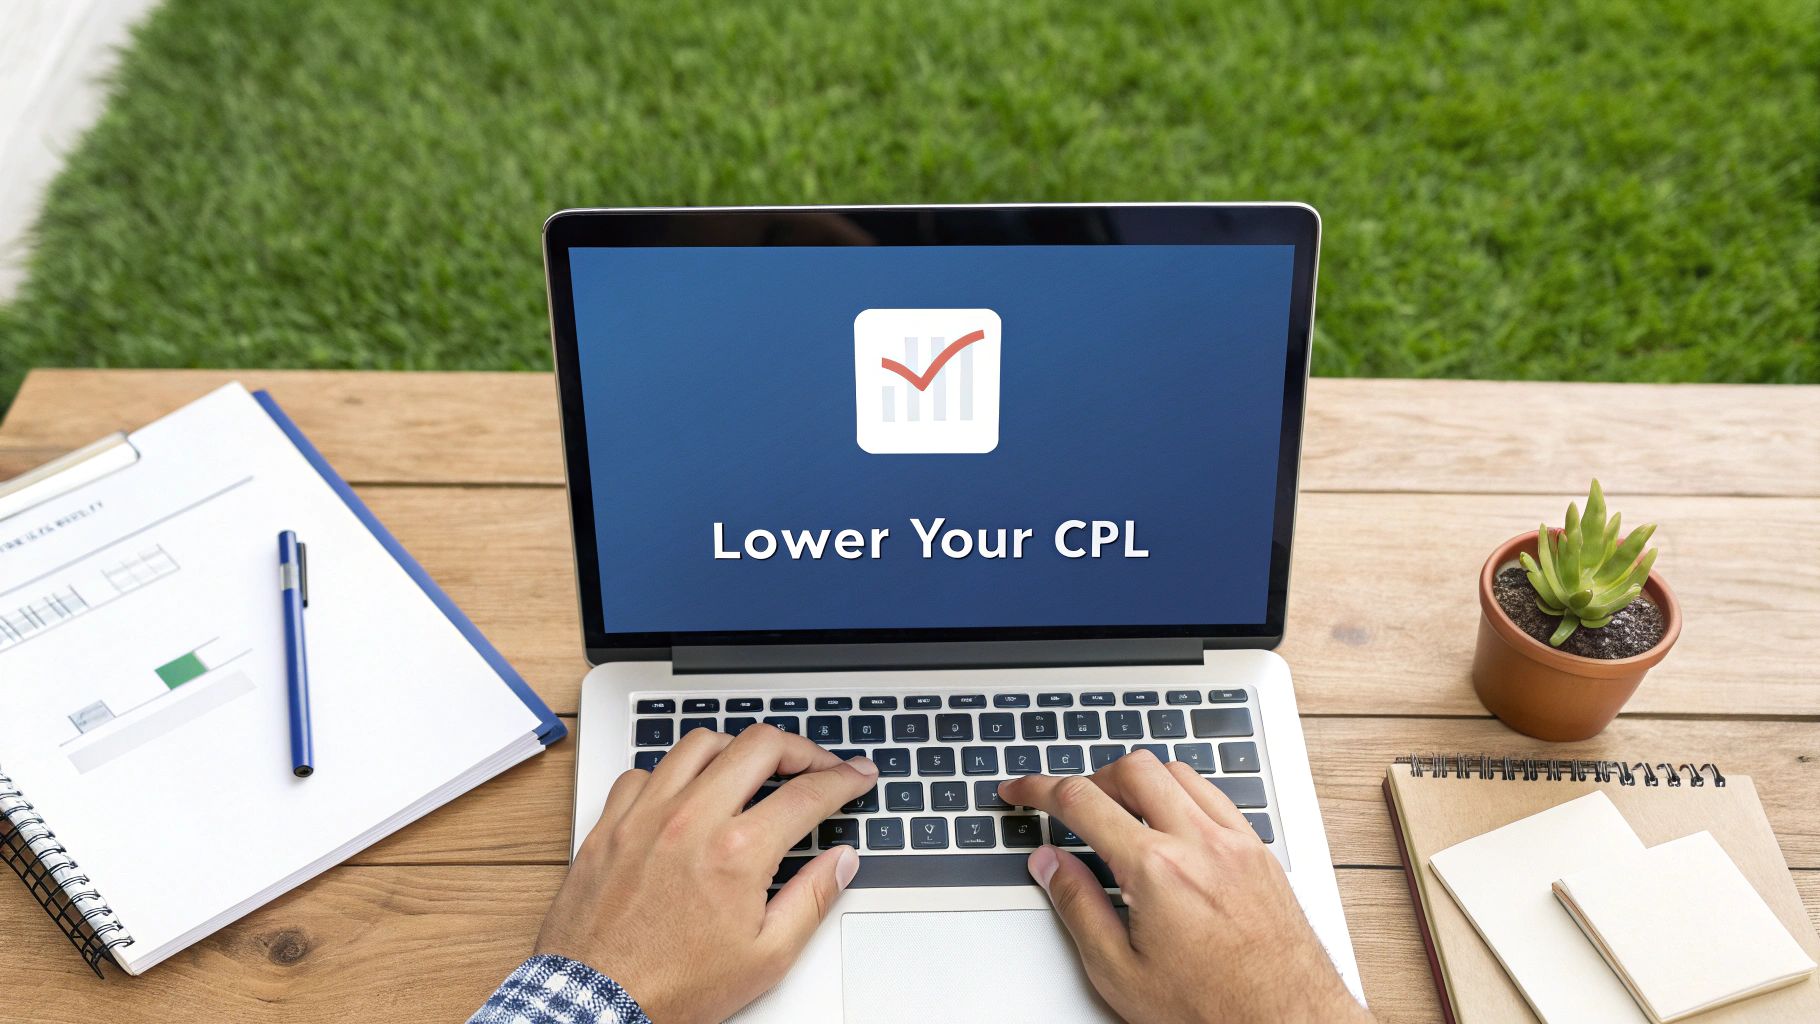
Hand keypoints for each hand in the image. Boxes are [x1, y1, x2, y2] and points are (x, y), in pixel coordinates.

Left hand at [535, 725, 876, 1022]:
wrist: (596, 1003)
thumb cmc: (673, 987)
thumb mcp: (765, 958)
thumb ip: (811, 900)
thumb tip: (840, 862)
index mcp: (737, 853)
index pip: (808, 793)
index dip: (845, 778)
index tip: (857, 775)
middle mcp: (691, 820)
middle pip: (760, 745)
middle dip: (801, 748)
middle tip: (816, 765)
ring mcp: (646, 815)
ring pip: (701, 743)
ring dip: (738, 748)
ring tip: (756, 767)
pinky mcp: (611, 823)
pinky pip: (646, 770)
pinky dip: (675, 772)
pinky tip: (688, 792)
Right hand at [1000, 752, 1370, 1023]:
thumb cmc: (1213, 1010)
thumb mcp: (1120, 972)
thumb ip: (1077, 907)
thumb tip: (1049, 863)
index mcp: (1156, 870)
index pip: (1080, 801)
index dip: (1037, 788)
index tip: (1019, 790)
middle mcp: (1199, 843)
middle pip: (1131, 769)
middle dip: (1090, 779)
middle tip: (1070, 809)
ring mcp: (1235, 843)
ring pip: (1177, 772)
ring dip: (1139, 781)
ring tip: (1120, 814)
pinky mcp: (1260, 852)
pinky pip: (1215, 795)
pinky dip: (1182, 794)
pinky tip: (1171, 823)